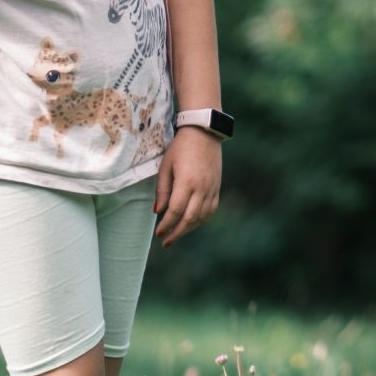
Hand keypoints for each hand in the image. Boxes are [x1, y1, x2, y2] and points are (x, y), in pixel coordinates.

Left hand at [154, 126, 222, 246]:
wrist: (204, 132)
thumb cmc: (181, 147)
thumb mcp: (166, 166)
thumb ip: (162, 190)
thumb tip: (158, 211)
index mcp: (187, 181)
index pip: (176, 211)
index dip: (167, 224)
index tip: (158, 233)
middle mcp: (202, 187)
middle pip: (190, 218)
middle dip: (177, 232)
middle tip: (166, 242)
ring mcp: (212, 188)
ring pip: (202, 216)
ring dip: (189, 228)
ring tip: (177, 234)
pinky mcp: (217, 187)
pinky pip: (211, 209)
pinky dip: (201, 220)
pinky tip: (192, 223)